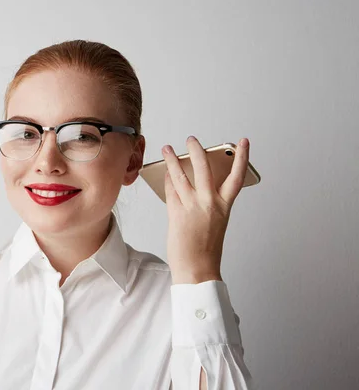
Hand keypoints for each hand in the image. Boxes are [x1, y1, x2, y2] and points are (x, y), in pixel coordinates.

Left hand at [162, 136, 249, 284]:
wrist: (197, 269)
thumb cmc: (206, 249)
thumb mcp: (215, 221)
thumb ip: (208, 202)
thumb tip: (194, 184)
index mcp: (224, 206)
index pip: (236, 176)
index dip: (242, 157)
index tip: (243, 141)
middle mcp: (210, 203)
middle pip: (203, 168)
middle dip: (196, 150)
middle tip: (191, 139)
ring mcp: (192, 207)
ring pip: (181, 176)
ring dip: (172, 160)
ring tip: (167, 148)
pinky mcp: (176, 213)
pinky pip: (170, 190)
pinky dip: (167, 180)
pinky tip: (165, 174)